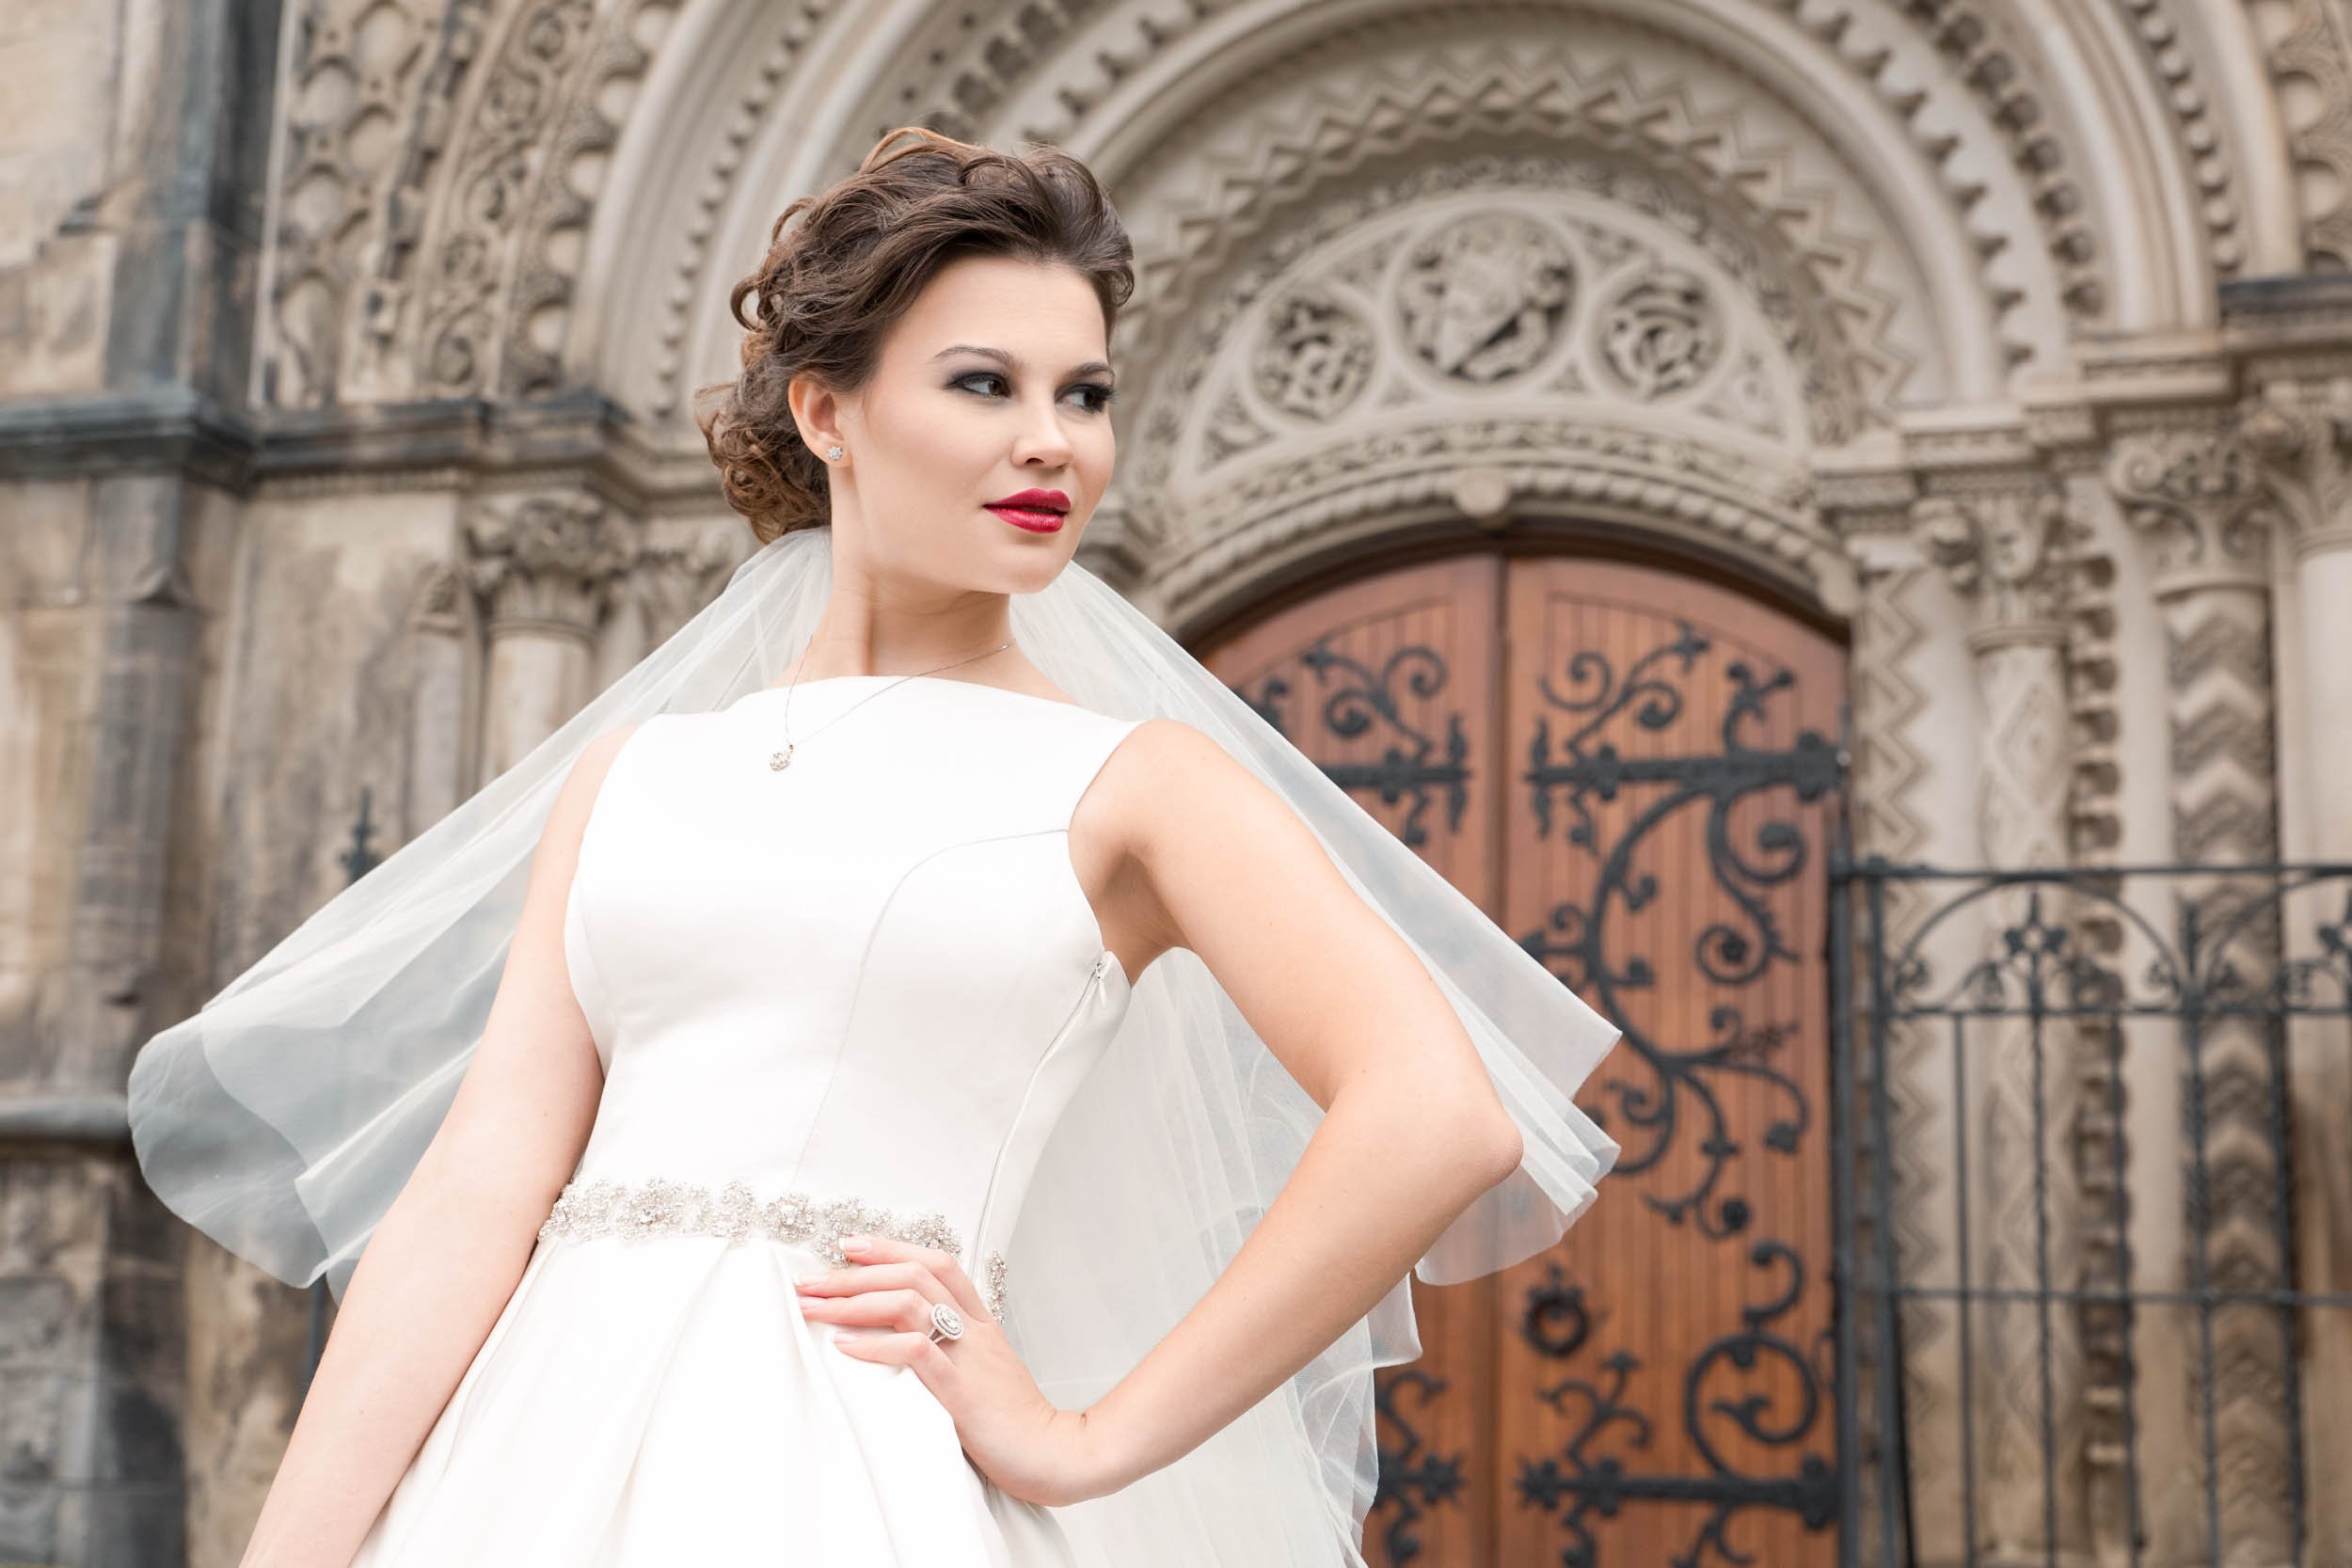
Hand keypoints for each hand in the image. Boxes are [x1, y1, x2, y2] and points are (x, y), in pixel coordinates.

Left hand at [794, 1233, 1112, 1506]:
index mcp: (980, 1324)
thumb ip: (951, 1353)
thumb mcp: (984, 1375)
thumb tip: (900, 1346)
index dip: (892, 1247)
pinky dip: (875, 1344)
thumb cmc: (1017, 1423)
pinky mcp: (961, 1390)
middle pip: (913, 1275)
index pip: (937, 1263)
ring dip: (853, 1302)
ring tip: (814, 1307)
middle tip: (811, 1280)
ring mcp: (969, 1356)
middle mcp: (974, 1330)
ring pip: (908, 1303)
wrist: (1056, 1456)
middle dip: (855, 1273)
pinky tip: (844, 1346)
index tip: (850, 1245)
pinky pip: (915, 1351)